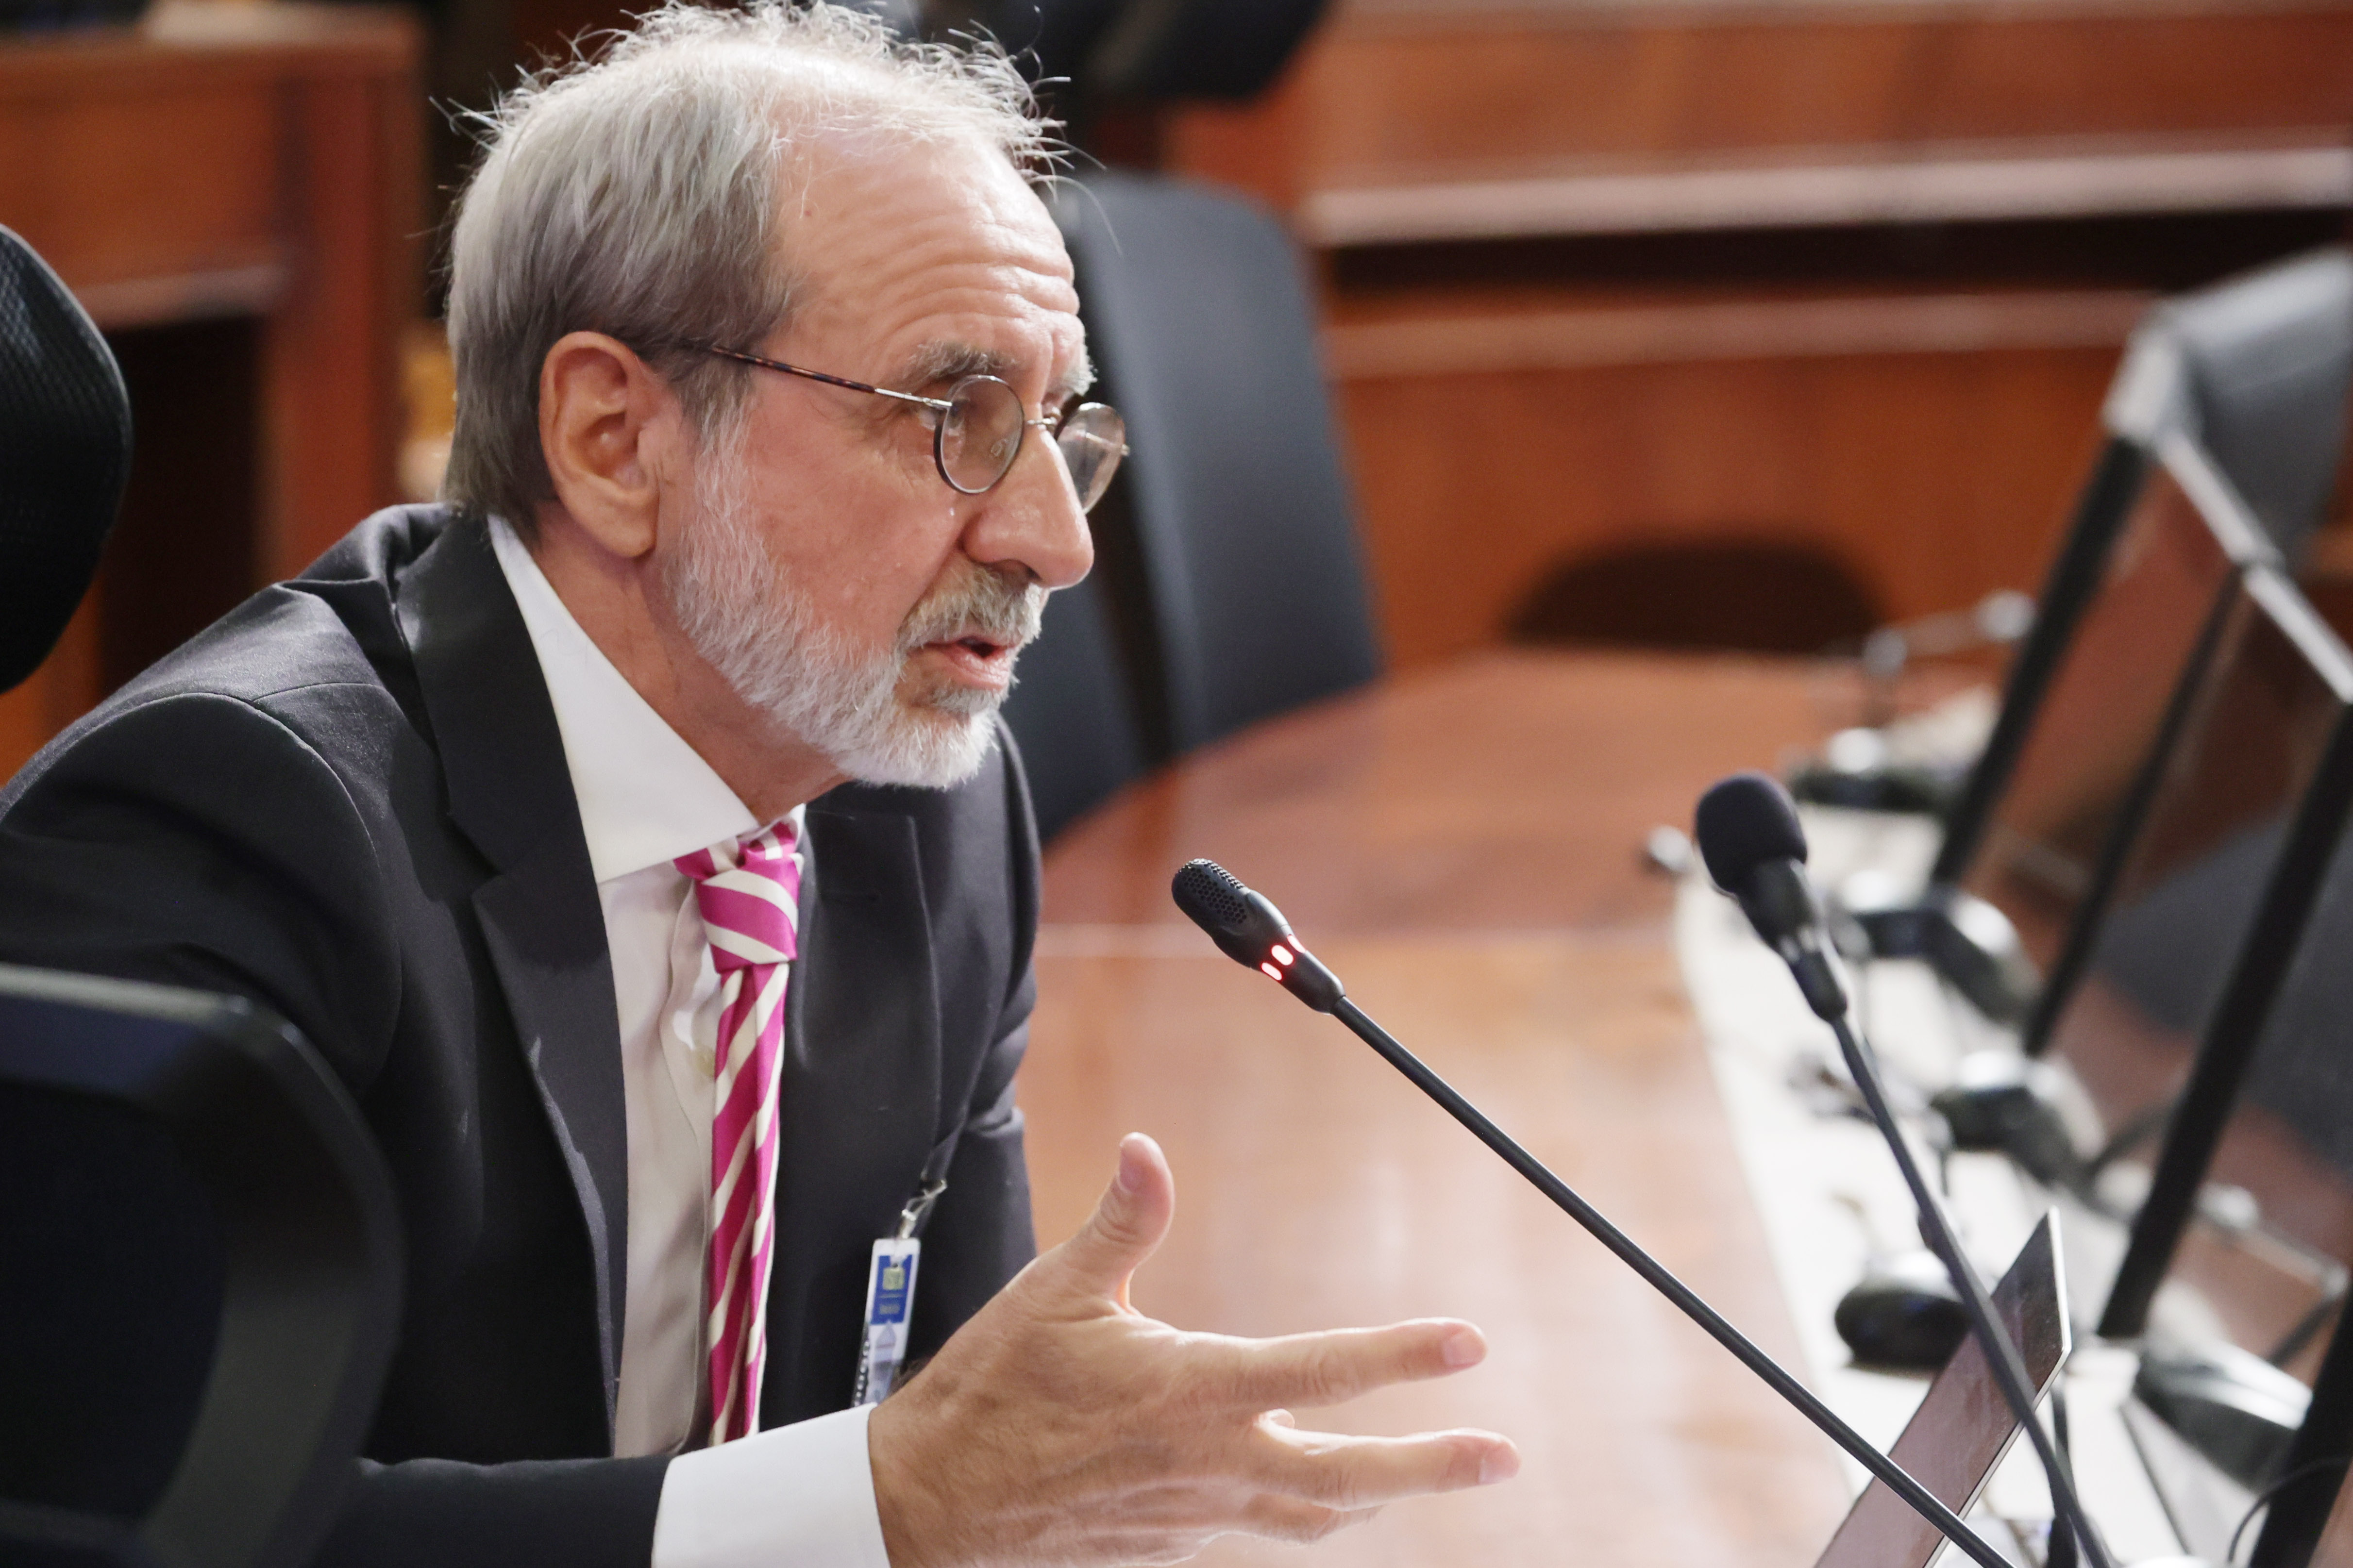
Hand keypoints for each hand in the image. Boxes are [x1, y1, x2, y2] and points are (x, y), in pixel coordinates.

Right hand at [868, 1133, 1517, 1567]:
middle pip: (1348, 1476)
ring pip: (1314, 1515)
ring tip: (1433, 1478)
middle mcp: (1208, 1461)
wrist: (931, 1511)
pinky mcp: (1176, 1541)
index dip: (1401, 1356)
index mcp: (1190, 1392)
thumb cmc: (991, 1395)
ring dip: (1381, 1496)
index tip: (1467, 1343)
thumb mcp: (1053, 1293)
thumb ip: (1121, 1222)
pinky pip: (1262, 1526)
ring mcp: (1197, 1512)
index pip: (1321, 1371)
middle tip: (1503, 1456)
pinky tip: (1319, 1489)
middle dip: (1433, 1467)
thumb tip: (1151, 1150)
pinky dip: (1307, 1509)